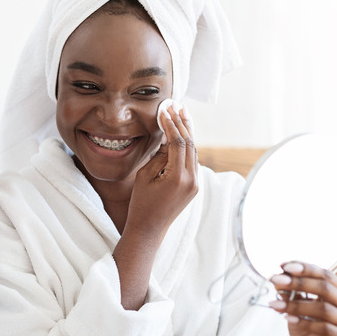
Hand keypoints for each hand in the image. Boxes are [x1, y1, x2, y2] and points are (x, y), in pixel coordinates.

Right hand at [126, 105, 198, 243]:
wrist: (149, 229)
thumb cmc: (141, 203)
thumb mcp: (144, 176)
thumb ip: (159, 155)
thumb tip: (167, 137)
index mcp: (178, 177)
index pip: (178, 142)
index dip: (171, 124)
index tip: (164, 110)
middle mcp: (191, 180)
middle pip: (190, 144)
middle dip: (183, 123)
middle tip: (176, 106)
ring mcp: (195, 184)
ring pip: (194, 151)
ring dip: (187, 132)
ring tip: (181, 114)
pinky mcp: (194, 186)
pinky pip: (192, 160)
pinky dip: (187, 145)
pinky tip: (182, 133)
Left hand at [269, 262, 336, 335]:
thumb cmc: (309, 326)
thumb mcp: (299, 307)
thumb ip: (293, 293)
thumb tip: (279, 279)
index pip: (326, 274)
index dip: (305, 268)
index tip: (284, 266)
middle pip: (325, 288)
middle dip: (298, 282)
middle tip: (276, 280)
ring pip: (323, 309)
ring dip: (296, 305)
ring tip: (275, 304)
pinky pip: (324, 327)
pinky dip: (303, 322)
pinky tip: (288, 319)